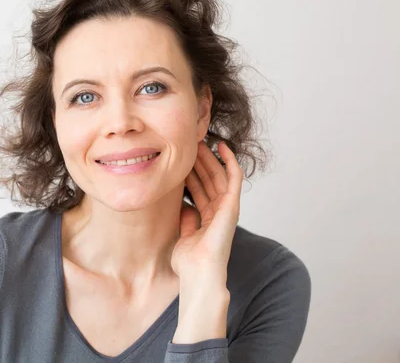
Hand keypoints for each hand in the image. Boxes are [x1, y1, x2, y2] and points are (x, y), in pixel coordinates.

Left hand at [171, 140, 242, 283]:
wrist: (198, 273)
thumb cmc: (189, 262)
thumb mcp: (183, 234)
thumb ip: (186, 218)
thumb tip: (184, 204)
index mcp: (207, 219)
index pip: (199, 190)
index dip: (191, 173)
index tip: (179, 159)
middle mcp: (218, 212)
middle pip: (208, 179)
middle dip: (199, 161)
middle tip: (189, 143)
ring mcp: (226, 208)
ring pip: (218, 175)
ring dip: (209, 157)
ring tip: (199, 141)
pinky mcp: (232, 205)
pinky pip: (234, 177)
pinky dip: (229, 160)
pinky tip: (222, 146)